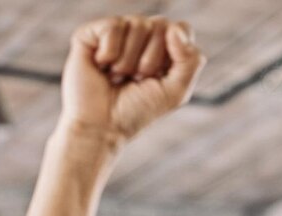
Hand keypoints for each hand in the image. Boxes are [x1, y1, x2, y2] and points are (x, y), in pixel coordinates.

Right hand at [59, 15, 205, 141]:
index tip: (159, 76)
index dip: (175, 52)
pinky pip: (113, 26)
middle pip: (162, 24)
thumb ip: (190, 61)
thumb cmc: (138, 111)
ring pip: (138, 24)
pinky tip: (102, 66)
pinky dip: (110, 53)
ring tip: (118, 76)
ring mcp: (116, 32)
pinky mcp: (91, 33)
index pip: (181, 28)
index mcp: (163, 46)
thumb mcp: (176, 91)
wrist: (102, 127)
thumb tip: (174, 29)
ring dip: (129, 61)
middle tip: (137, 79)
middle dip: (151, 60)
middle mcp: (140, 34)